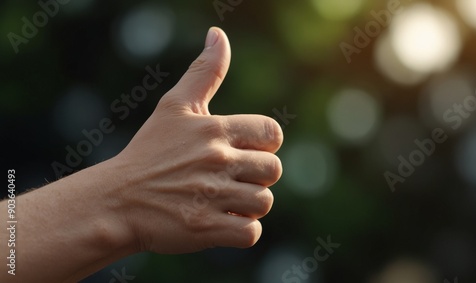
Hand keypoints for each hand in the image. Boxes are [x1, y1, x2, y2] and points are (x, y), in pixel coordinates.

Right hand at [110, 27, 282, 253]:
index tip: (242, 152)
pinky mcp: (207, 229)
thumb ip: (204, 71)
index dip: (263, 145)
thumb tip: (218, 33)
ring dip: (247, 205)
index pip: (272, 133)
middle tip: (228, 180)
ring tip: (221, 201)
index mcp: (214, 129)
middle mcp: (216, 160)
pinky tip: (221, 221)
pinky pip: (251, 232)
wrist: (116, 201)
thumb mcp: (174, 106)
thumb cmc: (149, 152)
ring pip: (263, 202)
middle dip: (256, 177)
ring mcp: (212, 195)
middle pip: (273, 170)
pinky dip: (242, 230)